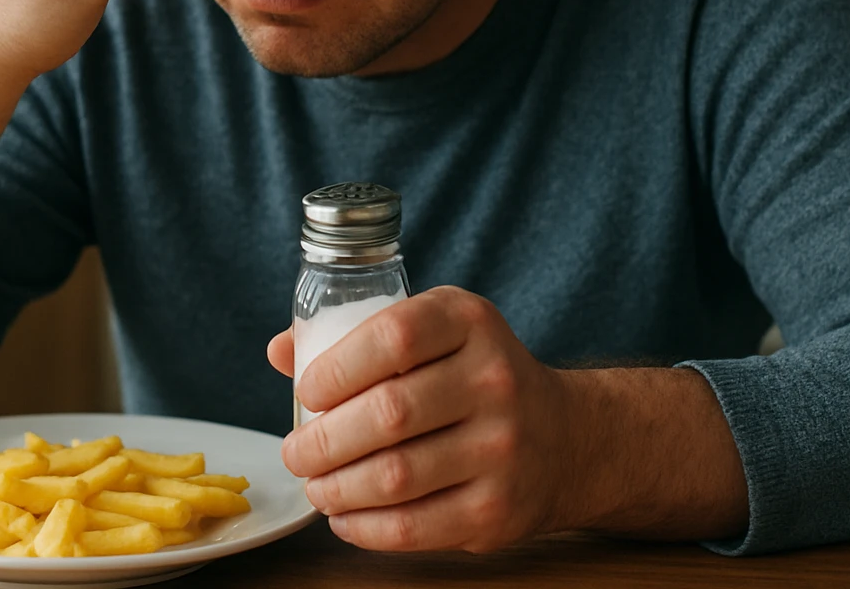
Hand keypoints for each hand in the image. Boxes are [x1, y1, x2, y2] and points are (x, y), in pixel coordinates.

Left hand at [268, 286, 574, 552]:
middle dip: (321, 441)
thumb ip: (358, 336)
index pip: (393, 337)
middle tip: (295, 453)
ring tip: (315, 485)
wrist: (567, 438)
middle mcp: (493, 379)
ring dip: (336, 488)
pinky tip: (345, 517)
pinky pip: (414, 526)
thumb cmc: (475, 378)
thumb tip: (281, 351)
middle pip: (387, 413)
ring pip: (395, 476)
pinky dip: (365, 528)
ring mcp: (502, 447)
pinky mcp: (499, 508)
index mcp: (469, 322)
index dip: (335, 368)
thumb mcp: (435, 331)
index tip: (307, 392)